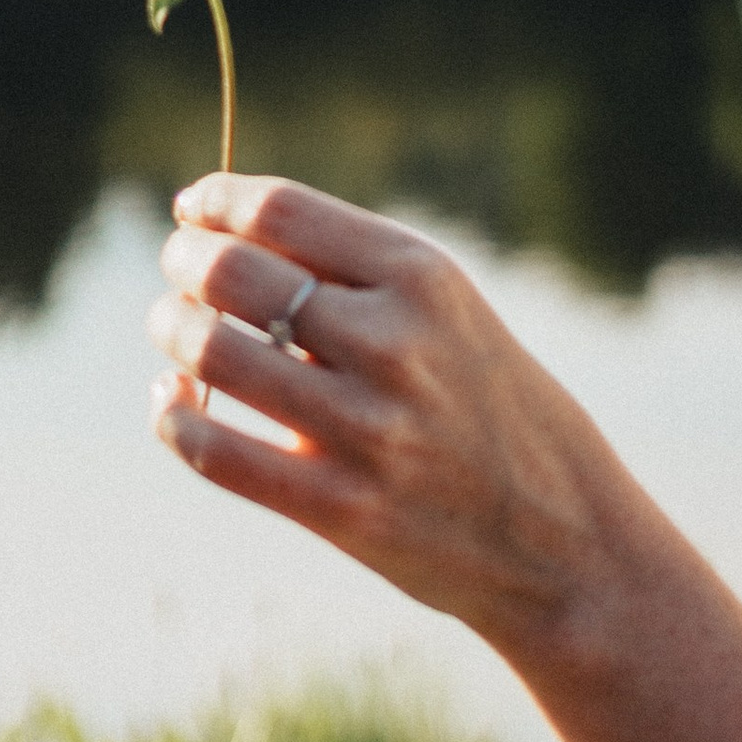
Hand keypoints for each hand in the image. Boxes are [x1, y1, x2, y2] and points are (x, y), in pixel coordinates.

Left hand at [150, 173, 644, 656]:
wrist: (570, 541)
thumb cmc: (495, 411)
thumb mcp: (451, 316)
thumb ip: (357, 277)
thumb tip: (226, 240)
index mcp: (424, 278)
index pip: (281, 210)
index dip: (215, 200)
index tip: (192, 208)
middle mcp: (394, 342)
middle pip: (232, 271)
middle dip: (184, 260)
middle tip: (178, 271)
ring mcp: (367, 429)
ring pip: (211, 352)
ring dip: (172, 331)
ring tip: (174, 331)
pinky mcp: (341, 508)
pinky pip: (215, 451)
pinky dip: (172, 418)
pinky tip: (171, 404)